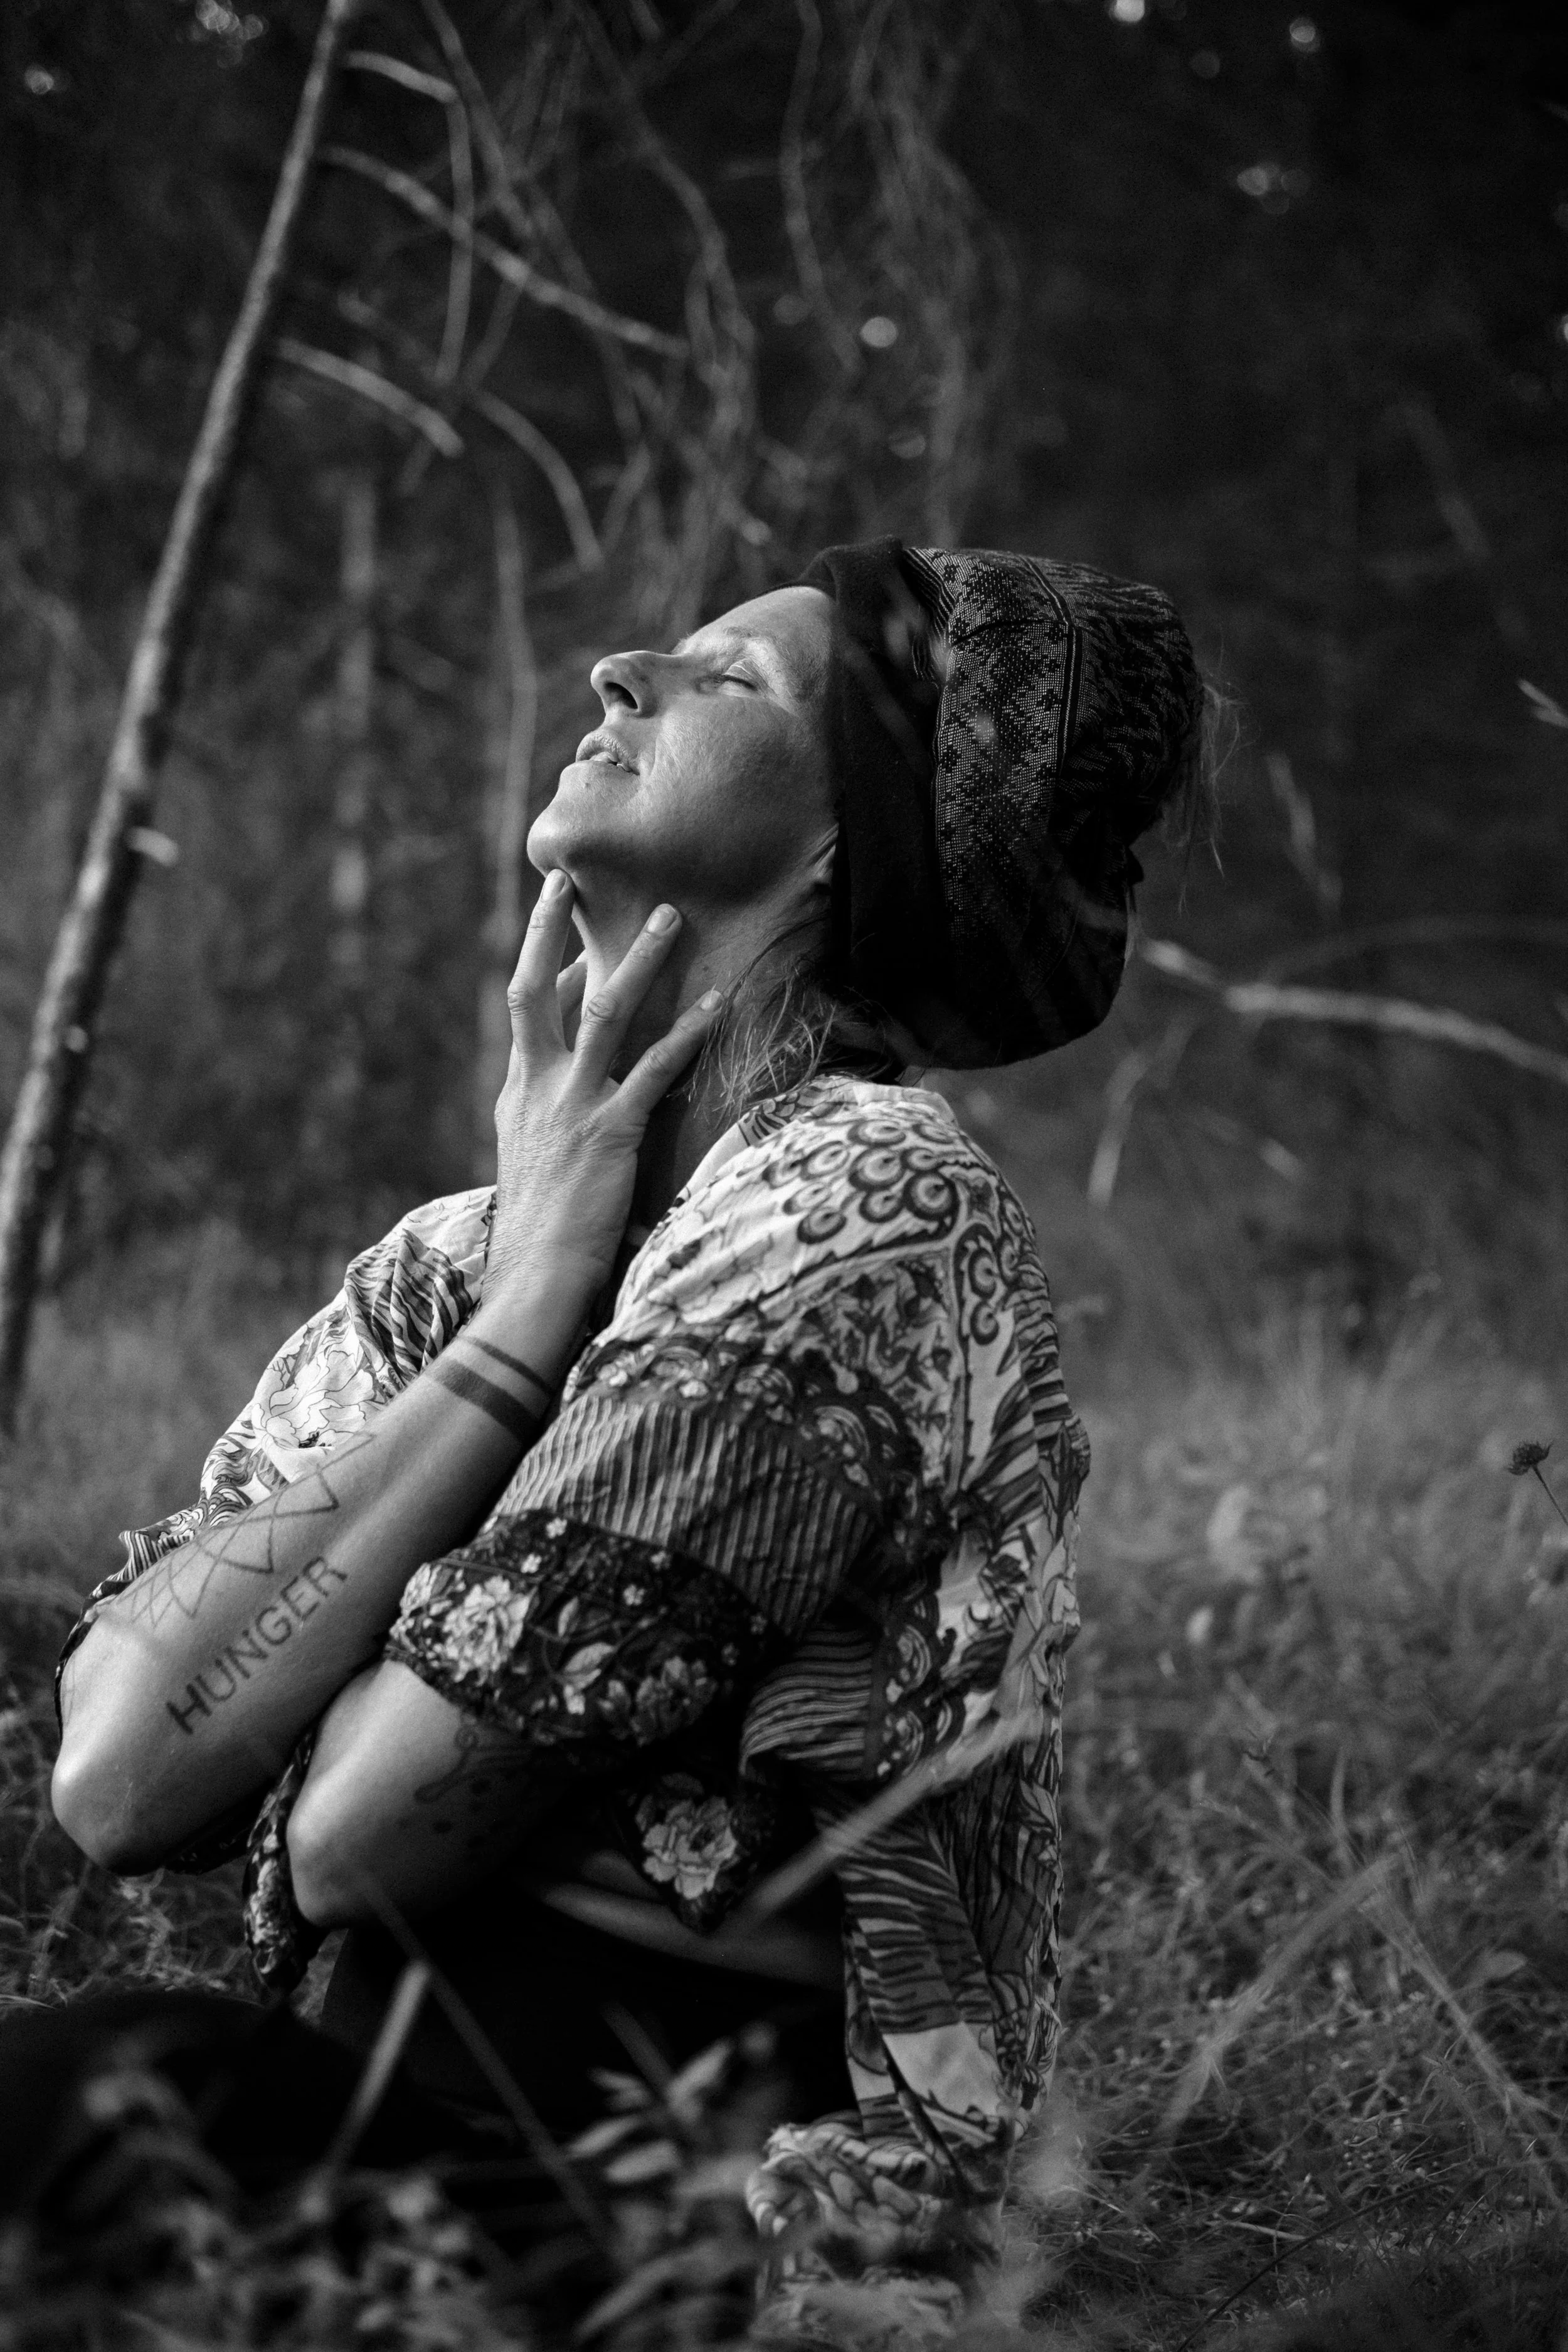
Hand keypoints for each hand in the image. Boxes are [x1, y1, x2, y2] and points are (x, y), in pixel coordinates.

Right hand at [486, 871, 720, 1298]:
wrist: (531, 1282)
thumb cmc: (538, 1239)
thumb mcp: (531, 1172)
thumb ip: (546, 1133)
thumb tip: (571, 1120)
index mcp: (516, 1095)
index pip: (528, 1013)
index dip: (547, 966)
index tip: (566, 932)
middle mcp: (536, 1088)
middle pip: (534, 988)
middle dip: (549, 929)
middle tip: (568, 880)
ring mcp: (571, 1105)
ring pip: (603, 1011)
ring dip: (637, 959)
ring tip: (669, 917)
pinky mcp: (609, 1130)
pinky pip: (655, 1067)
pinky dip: (688, 1032)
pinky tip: (718, 1003)